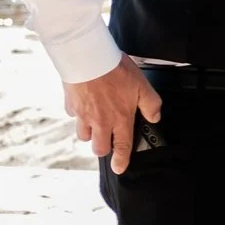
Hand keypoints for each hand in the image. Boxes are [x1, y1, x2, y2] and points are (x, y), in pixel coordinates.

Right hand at [64, 57, 161, 174]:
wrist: (88, 57)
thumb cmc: (115, 70)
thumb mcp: (142, 86)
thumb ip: (151, 105)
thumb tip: (154, 118)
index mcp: (119, 118)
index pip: (122, 146)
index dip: (121, 161)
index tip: (119, 168)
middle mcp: (100, 121)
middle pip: (98, 148)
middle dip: (103, 147)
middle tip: (107, 139)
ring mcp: (83, 115)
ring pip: (83, 135)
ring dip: (90, 133)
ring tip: (96, 122)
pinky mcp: (70, 105)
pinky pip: (72, 116)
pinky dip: (78, 114)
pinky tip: (85, 103)